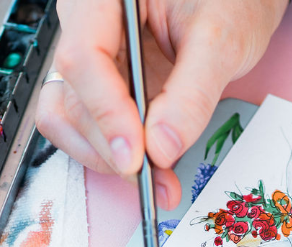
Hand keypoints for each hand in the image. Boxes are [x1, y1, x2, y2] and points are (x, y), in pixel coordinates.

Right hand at [38, 0, 287, 208]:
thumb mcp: (222, 37)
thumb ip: (192, 93)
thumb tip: (161, 148)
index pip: (83, 57)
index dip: (107, 114)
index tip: (138, 157)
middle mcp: (85, 23)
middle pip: (74, 96)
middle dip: (114, 147)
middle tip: (157, 180)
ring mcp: (90, 55)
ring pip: (69, 117)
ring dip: (107, 157)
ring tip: (156, 178)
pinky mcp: (101, 84)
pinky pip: (86, 124)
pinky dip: (112, 152)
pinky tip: (147, 164)